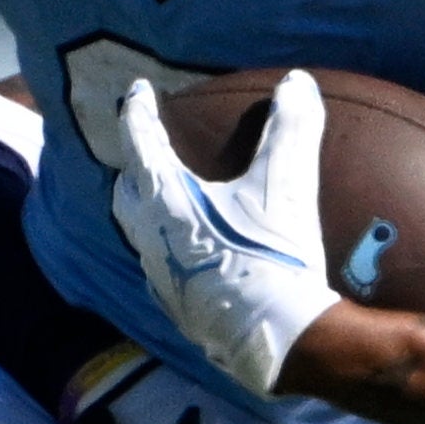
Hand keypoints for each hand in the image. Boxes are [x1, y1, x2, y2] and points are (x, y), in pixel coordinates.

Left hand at [108, 67, 341, 393]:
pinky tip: (193, 256)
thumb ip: (291, 130)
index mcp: (165, 201)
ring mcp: (162, 279)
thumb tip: (297, 83)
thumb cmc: (275, 258)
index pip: (140, 143)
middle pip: (127, 193)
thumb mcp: (287, 187)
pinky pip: (162, 271)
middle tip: (146, 151)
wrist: (280, 340)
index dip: (139, 112)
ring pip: (140, 235)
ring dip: (146, 212)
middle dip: (132, 168)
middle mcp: (151, 239)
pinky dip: (169, 251)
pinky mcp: (180, 311)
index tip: (138, 92)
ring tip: (166, 202)